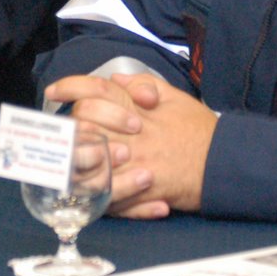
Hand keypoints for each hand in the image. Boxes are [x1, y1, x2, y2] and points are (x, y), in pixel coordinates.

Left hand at [44, 72, 216, 218]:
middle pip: (85, 125)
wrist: (223, 164)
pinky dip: (96, 193)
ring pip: (90, 163)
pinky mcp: (141, 191)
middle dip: (69, 128)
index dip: (71, 87)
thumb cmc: (199, 130)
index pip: (97, 90)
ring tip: (67, 162)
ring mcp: (135, 164)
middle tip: (61, 132)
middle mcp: (133, 134)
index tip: (54, 91)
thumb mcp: (175, 97)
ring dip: (76, 162)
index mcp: (138, 109)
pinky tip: (88, 189)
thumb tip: (115, 79)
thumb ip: (143, 84)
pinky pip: (109, 196)